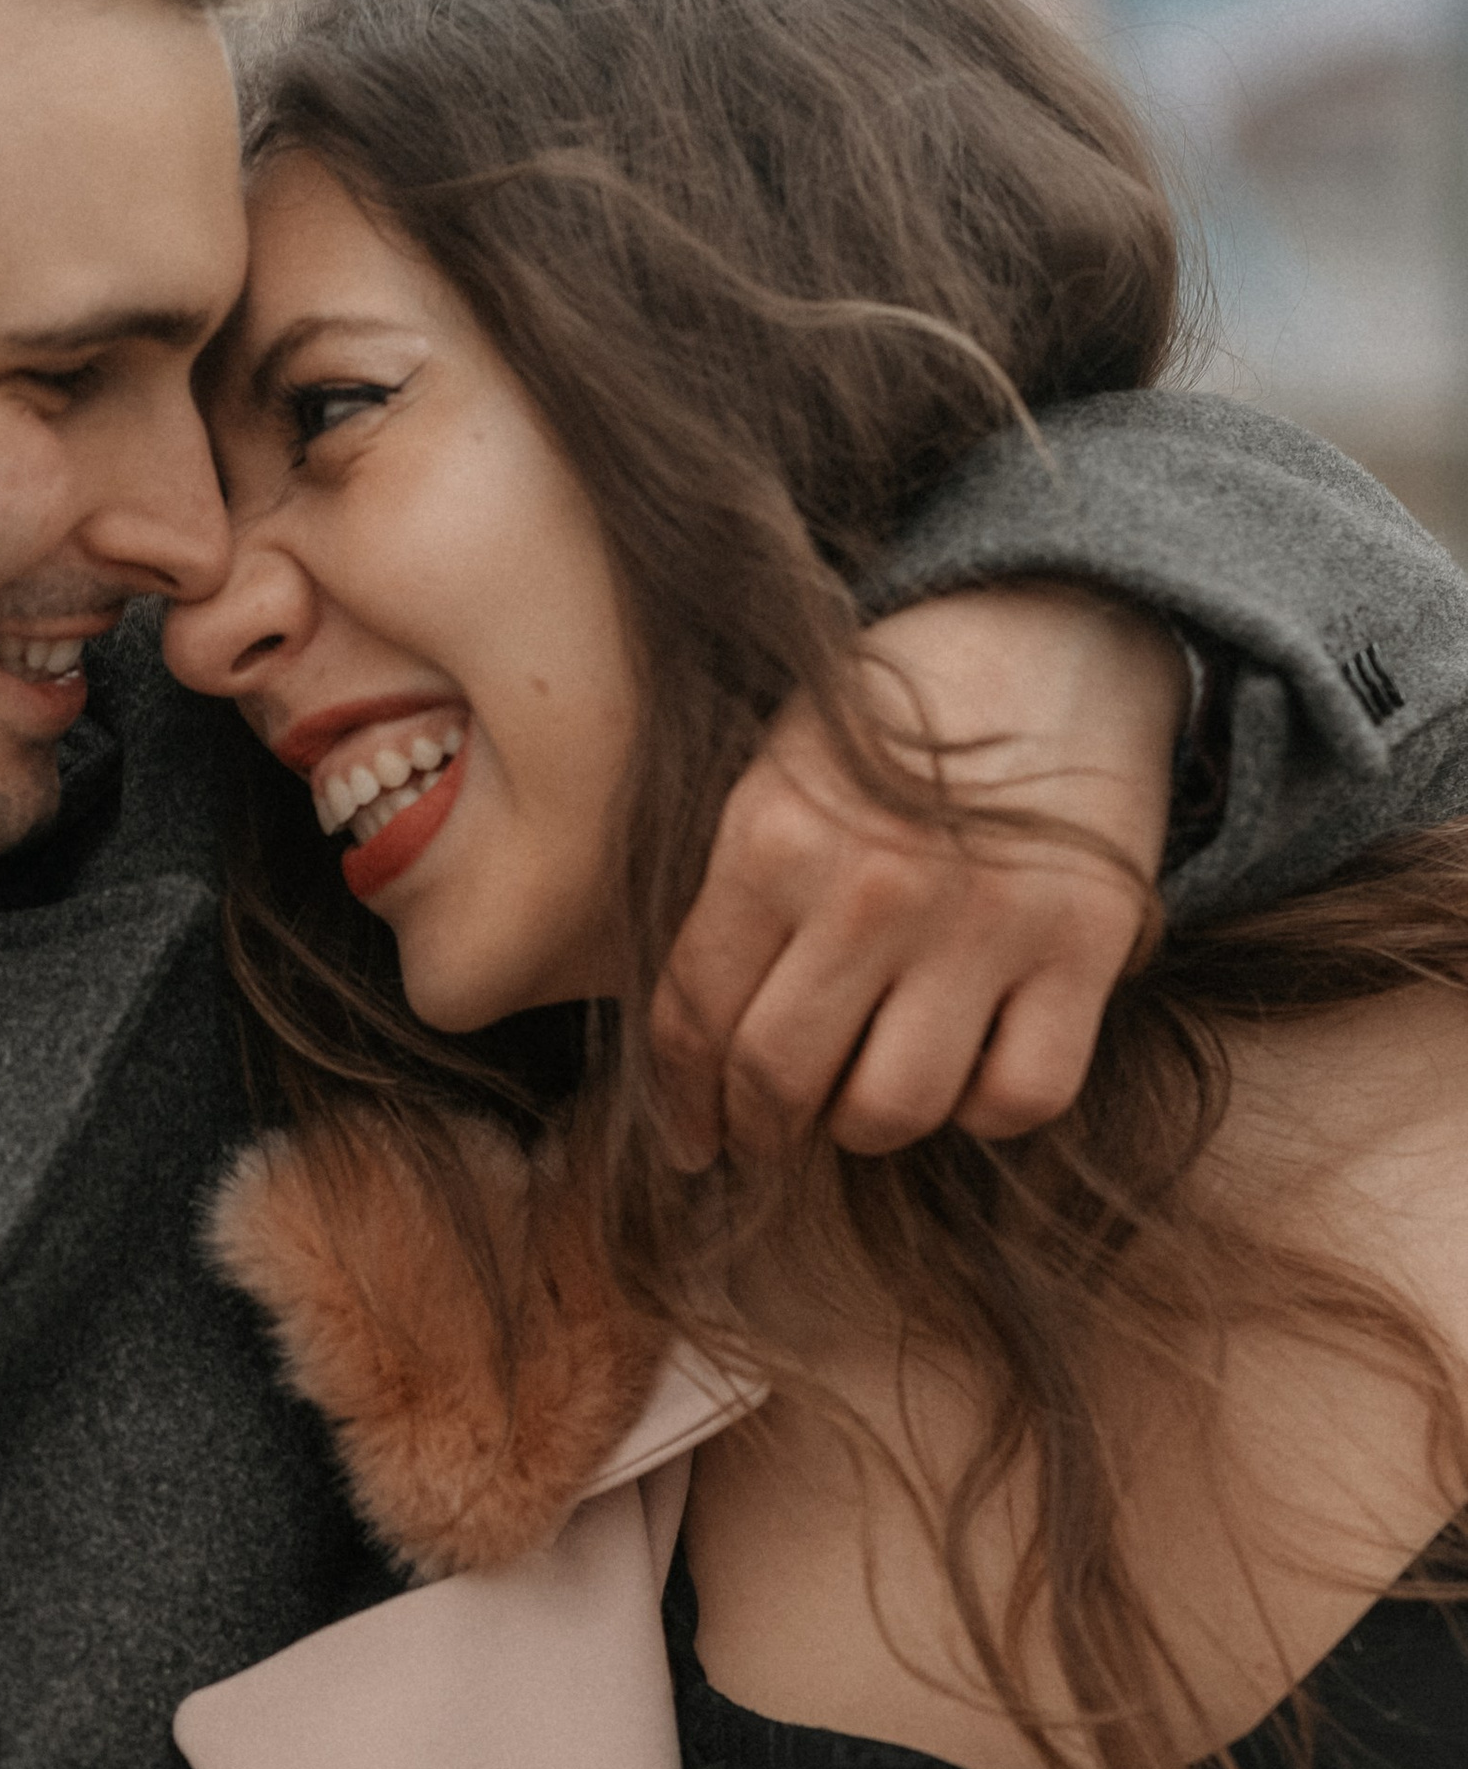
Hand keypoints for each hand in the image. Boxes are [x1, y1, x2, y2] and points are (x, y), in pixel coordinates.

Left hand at [649, 585, 1184, 1167]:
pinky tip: (968, 1069)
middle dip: (760, 1128)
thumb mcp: (778, 769)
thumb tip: (685, 1053)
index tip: (692, 1138)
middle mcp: (874, 887)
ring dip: (865, 1124)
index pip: (695, 1013)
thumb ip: (732, 893)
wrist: (1056, 631)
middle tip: (766, 1132)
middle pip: (781, 1078)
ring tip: (862, 1094)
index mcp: (773, 836)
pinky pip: (1020, 1096)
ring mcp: (986, 922)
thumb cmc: (894, 714)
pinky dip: (984, 1109)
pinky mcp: (1086, 947)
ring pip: (894, 1107)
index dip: (682, 1099)